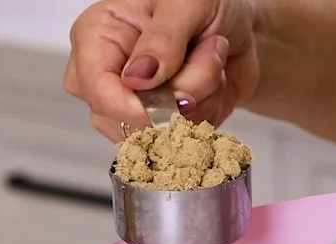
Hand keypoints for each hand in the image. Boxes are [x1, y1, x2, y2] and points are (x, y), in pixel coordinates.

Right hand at [64, 0, 259, 140]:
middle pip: (124, 119)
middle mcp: (109, 73)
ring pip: (158, 132)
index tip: (175, 101)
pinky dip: (209, 112)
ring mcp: (132, 103)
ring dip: (201, 99)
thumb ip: (163, 39)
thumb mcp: (187, 3)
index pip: (94, 87)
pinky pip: (182, 138)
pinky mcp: (160, 123)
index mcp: (98, 35)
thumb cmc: (206, 0)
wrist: (241, 23)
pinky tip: (214, 83)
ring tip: (212, 58)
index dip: (132, 106)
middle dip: (181, 94)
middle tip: (209, 51)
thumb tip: (137, 79)